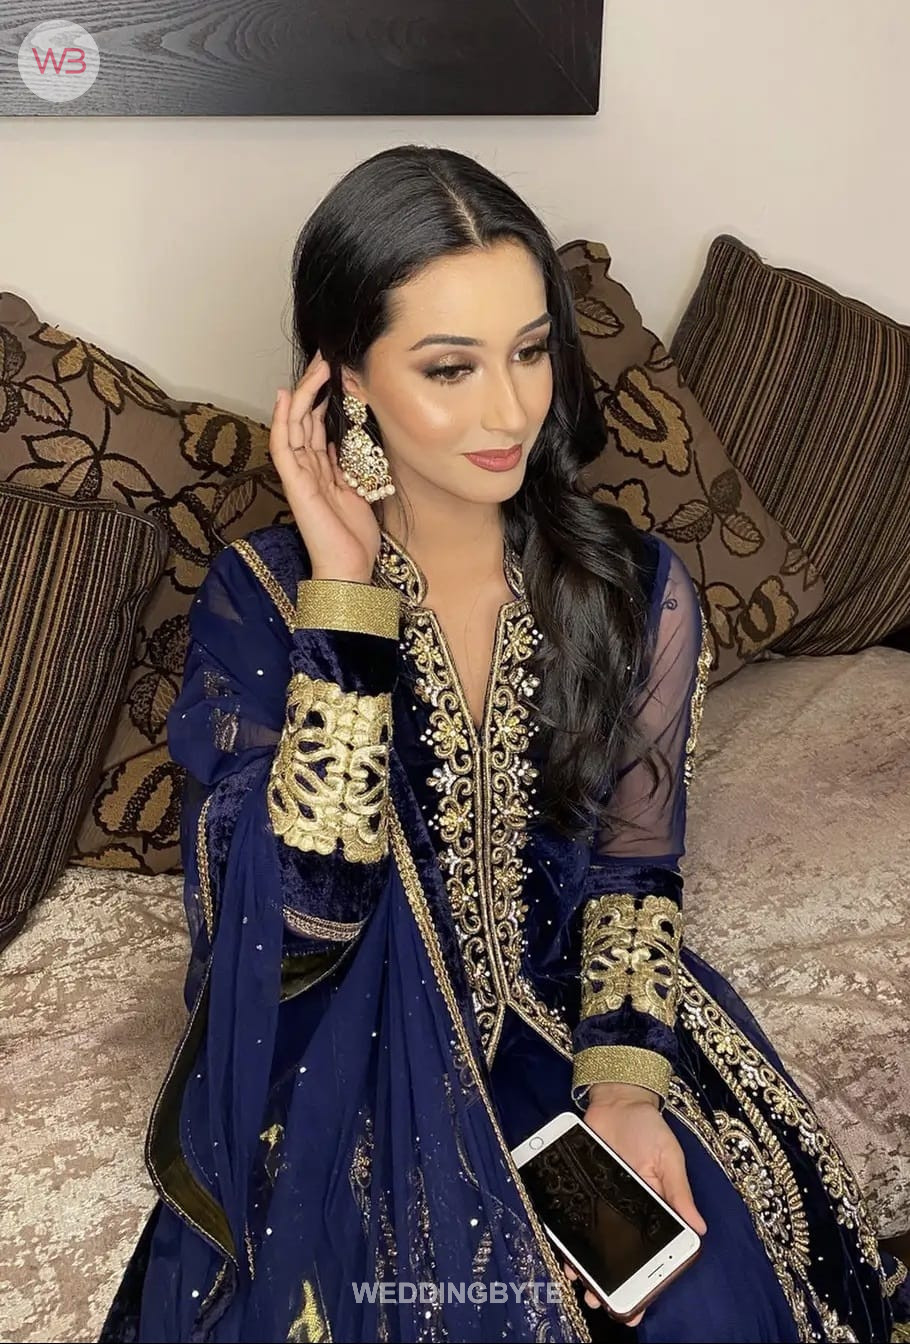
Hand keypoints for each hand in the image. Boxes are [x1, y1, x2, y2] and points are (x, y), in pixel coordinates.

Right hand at [271, 351, 380, 581]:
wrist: (349, 569)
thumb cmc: (354, 539)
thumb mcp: (358, 492)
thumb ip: (347, 467)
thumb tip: (343, 440)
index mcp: (321, 471)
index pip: (317, 426)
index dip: (323, 399)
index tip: (335, 373)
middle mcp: (307, 470)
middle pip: (305, 420)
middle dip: (315, 388)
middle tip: (325, 359)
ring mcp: (299, 477)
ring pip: (294, 426)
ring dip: (303, 395)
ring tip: (316, 368)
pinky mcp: (295, 485)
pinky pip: (284, 447)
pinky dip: (282, 422)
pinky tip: (287, 397)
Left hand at [562, 1084, 706, 1324]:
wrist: (618, 1101)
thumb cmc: (649, 1129)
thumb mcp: (669, 1158)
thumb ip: (679, 1192)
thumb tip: (698, 1229)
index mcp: (651, 1210)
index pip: (650, 1252)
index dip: (645, 1280)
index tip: (637, 1305)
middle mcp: (624, 1213)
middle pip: (617, 1253)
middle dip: (608, 1281)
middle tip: (600, 1302)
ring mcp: (600, 1203)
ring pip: (592, 1241)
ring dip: (585, 1265)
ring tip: (578, 1282)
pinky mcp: (580, 1189)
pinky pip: (571, 1216)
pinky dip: (565, 1235)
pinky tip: (561, 1251)